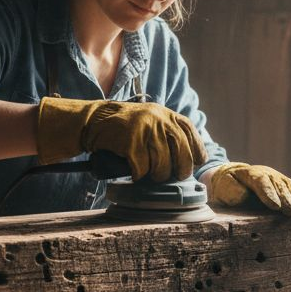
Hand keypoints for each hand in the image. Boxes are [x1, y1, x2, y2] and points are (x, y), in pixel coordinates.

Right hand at [36, 97, 205, 181]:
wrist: (95, 120)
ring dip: (156, 175)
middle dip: (179, 171)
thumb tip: (191, 160)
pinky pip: (142, 169)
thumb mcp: (152, 120)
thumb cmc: (125, 127)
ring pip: (162, 165)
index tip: (191, 165)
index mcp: (168, 115)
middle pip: (182, 154)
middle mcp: (160, 120)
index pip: (192, 137)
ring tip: (147, 173)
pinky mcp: (131, 142)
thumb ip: (170, 133)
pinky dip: (138, 175)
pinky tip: (133, 171)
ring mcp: (146, 130)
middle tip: (170, 176)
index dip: (195, 155)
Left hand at [207, 162, 290, 215]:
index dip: (269, 194)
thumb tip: (243, 196)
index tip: (276, 207)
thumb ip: (231, 190)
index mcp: (251, 174)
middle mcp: (268, 174)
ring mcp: (279, 179)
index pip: (261, 182)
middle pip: (279, 187)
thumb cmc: (227, 185)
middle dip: (287, 200)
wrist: (234, 176)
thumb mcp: (223, 186)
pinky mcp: (286, 186)